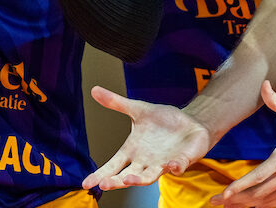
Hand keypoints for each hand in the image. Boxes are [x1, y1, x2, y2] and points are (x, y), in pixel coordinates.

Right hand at [81, 86, 211, 190]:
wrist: (189, 122)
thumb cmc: (163, 120)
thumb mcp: (137, 109)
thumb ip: (116, 103)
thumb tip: (94, 89)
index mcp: (132, 151)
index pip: (113, 166)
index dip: (100, 174)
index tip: (86, 183)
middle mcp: (145, 161)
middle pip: (127, 176)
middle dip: (116, 182)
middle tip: (104, 184)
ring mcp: (162, 163)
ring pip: (149, 177)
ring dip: (139, 180)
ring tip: (129, 180)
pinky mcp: (181, 160)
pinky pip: (177, 166)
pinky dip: (175, 167)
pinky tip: (171, 166)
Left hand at [211, 82, 275, 207]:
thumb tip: (263, 84)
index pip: (259, 176)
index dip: (240, 186)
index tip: (224, 193)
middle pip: (260, 193)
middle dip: (236, 200)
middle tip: (215, 202)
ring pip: (270, 201)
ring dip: (249, 204)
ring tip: (229, 206)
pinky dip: (266, 204)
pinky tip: (254, 205)